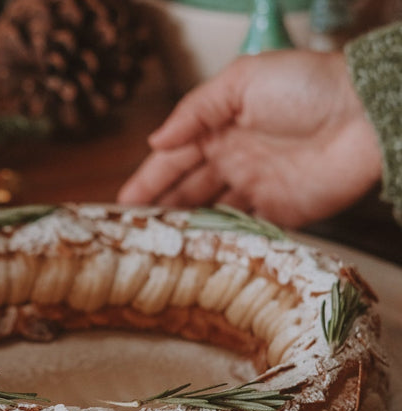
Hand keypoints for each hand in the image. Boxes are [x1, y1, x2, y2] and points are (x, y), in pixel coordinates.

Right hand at [118, 50, 382, 227]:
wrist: (366, 117)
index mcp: (219, 128)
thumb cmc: (308, 86)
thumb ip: (194, 111)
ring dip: (184, 230)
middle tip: (133, 235)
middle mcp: (232, 160)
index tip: (120, 207)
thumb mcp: (242, 81)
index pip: (172, 160)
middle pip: (185, 191)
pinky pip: (240, 232)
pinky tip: (196, 253)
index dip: (146, 182)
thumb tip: (155, 141)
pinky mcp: (278, 214)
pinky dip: (218, 242)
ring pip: (208, 214)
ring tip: (157, 249)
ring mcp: (254, 189)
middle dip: (159, 211)